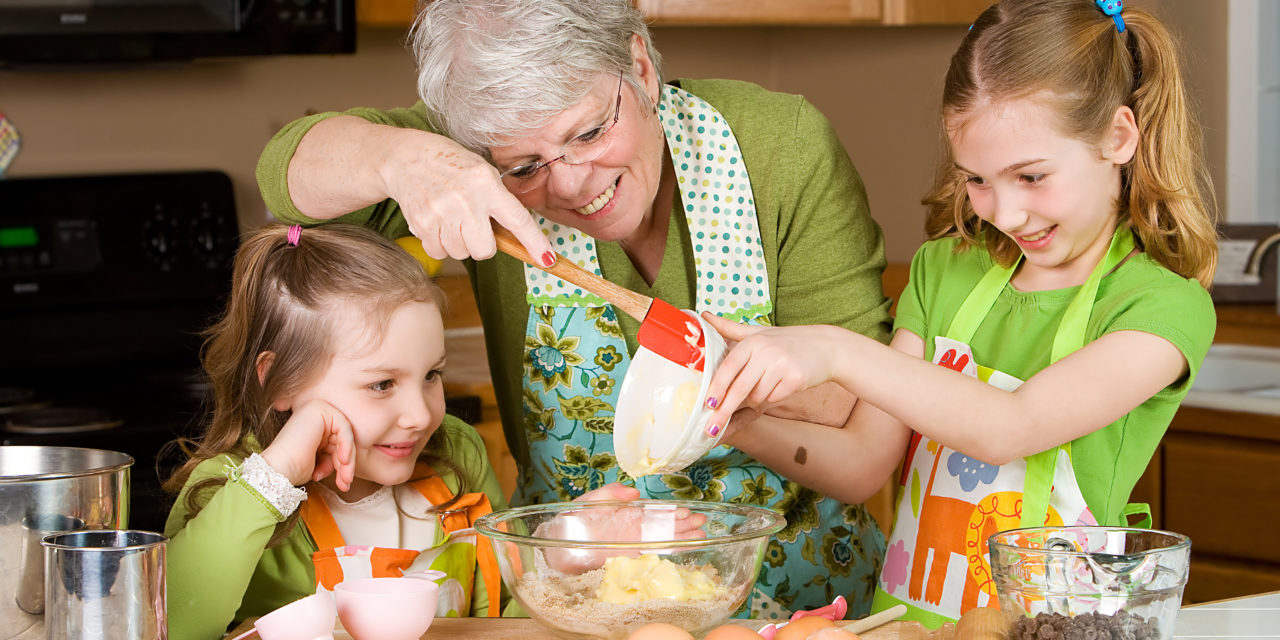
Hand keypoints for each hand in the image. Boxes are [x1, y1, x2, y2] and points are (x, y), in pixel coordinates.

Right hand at [260, 399, 355, 491]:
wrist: (279, 470)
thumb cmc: (295, 469)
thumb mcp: (322, 460)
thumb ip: (336, 452)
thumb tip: (350, 459)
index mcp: (312, 425)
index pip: (337, 443)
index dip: (342, 464)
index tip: (342, 482)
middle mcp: (313, 415)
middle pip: (342, 440)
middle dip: (346, 464)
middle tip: (345, 483)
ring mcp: (316, 409)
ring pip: (345, 436)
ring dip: (348, 461)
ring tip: (344, 479)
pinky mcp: (319, 409)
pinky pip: (344, 428)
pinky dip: (347, 446)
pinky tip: (343, 460)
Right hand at [379, 130, 552, 263]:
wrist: (406, 158)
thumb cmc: (451, 166)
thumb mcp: (482, 174)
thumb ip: (499, 202)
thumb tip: (516, 238)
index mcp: (487, 184)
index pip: (517, 220)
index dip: (534, 243)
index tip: (548, 260)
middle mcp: (466, 199)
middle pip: (484, 250)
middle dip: (482, 244)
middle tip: (473, 226)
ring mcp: (441, 212)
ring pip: (461, 253)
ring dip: (459, 243)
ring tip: (451, 219)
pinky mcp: (421, 223)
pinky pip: (439, 252)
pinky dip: (440, 244)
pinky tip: (437, 223)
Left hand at [542, 483, 706, 572]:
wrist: (554, 545)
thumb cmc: (570, 521)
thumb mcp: (590, 500)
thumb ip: (610, 494)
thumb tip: (634, 493)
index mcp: (624, 515)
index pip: (653, 513)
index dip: (670, 513)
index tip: (688, 511)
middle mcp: (631, 530)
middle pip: (662, 528)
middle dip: (683, 526)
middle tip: (703, 523)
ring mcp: (629, 545)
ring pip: (660, 541)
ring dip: (680, 539)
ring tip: (700, 535)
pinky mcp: (623, 559)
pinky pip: (648, 555)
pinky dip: (665, 553)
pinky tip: (680, 550)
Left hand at [702, 312, 841, 439]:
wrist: (827, 347)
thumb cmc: (787, 341)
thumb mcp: (758, 332)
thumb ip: (729, 328)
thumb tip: (704, 315)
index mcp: (753, 341)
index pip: (728, 367)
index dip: (717, 387)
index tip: (707, 404)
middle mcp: (766, 351)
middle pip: (740, 388)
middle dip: (725, 410)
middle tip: (713, 427)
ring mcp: (782, 365)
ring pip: (757, 396)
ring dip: (755, 400)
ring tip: (767, 386)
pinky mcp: (796, 378)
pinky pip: (774, 398)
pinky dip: (773, 397)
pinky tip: (782, 385)